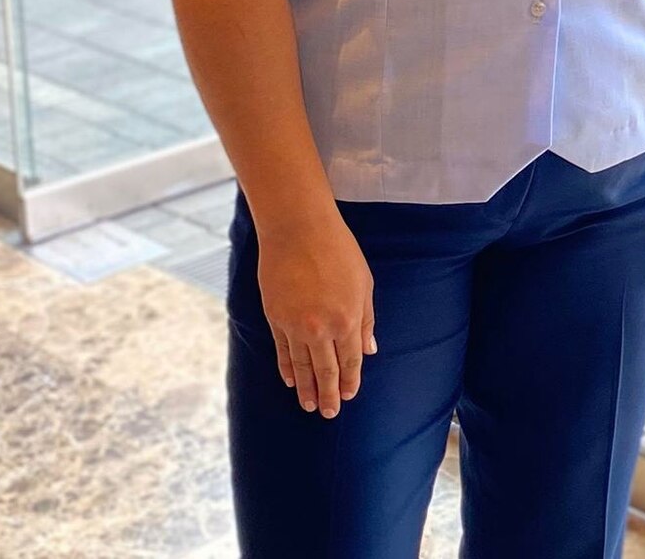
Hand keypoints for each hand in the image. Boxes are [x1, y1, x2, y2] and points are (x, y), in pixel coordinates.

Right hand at [256, 211, 376, 417]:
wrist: (298, 230)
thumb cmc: (338, 251)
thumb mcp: (363, 283)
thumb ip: (366, 320)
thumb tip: (369, 350)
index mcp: (347, 320)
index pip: (350, 360)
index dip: (350, 380)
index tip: (349, 396)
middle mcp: (320, 329)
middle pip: (326, 370)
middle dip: (329, 394)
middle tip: (329, 414)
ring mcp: (295, 325)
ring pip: (301, 365)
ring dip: (307, 388)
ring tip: (309, 405)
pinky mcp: (275, 318)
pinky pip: (282, 351)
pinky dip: (286, 368)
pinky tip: (290, 381)